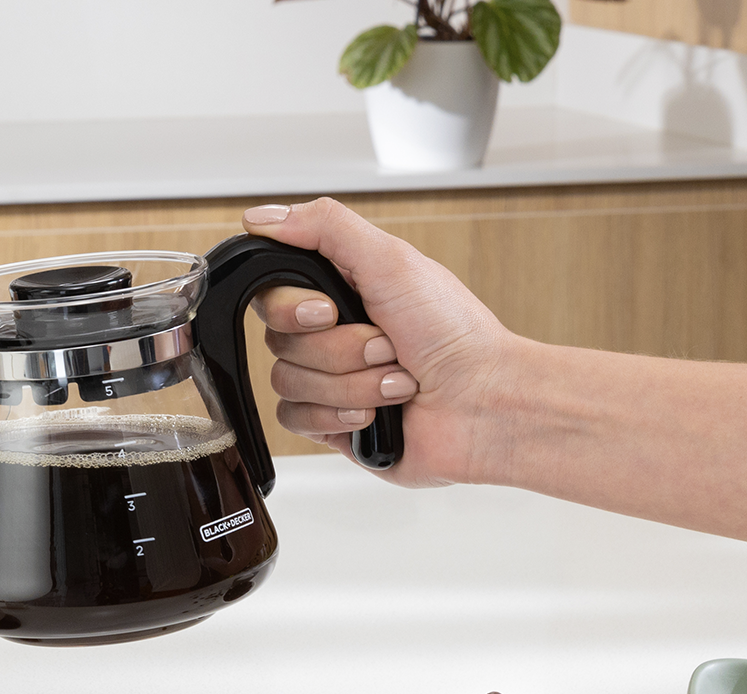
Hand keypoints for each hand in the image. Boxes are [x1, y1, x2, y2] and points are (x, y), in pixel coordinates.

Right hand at [241, 198, 530, 486]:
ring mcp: (329, 379)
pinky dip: (341, 413)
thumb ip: (325, 227)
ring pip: (288, 381)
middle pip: (279, 340)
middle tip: (386, 345)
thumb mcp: (392, 260)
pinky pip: (295, 418)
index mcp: (341, 291)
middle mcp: (331, 333)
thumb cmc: (456, 334)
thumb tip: (261, 217)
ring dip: (352, 382)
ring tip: (398, 380)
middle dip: (340, 347)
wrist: (486, 402)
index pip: (271, 293)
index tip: (329, 311)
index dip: (292, 307)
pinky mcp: (331, 422)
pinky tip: (378, 411)